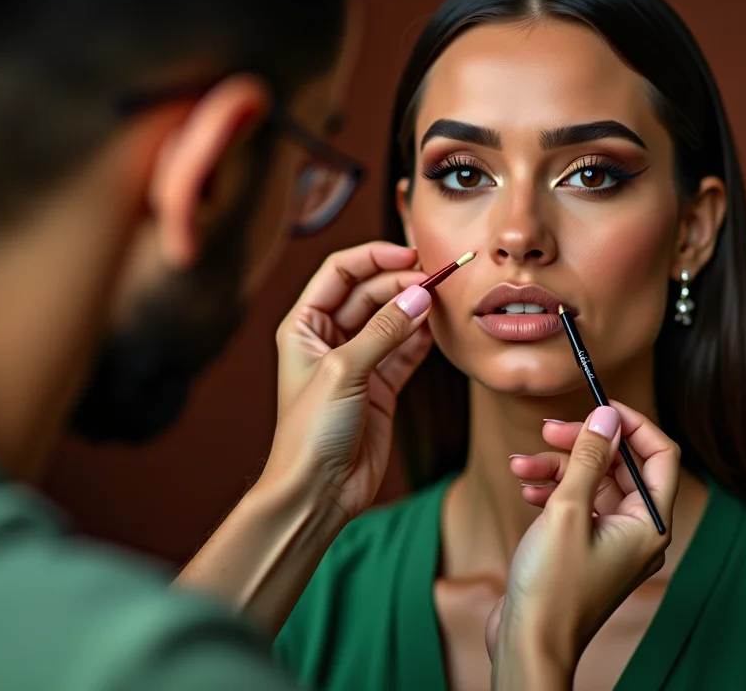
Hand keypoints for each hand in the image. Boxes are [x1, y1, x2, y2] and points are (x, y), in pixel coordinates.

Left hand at [261, 242, 433, 520]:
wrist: (317, 492)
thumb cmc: (310, 433)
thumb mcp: (344, 371)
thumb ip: (384, 331)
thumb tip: (419, 295)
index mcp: (303, 326)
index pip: (339, 273)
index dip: (373, 257)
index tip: (409, 254)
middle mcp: (329, 339)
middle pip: (369, 293)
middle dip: (401, 282)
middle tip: (435, 279)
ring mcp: (358, 362)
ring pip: (391, 320)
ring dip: (415, 307)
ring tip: (442, 297)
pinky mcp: (381, 387)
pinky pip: (406, 351)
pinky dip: (423, 337)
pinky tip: (439, 325)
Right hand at [485, 401, 680, 687]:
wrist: (528, 643)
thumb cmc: (552, 587)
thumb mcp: (568, 510)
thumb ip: (588, 458)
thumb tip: (607, 416)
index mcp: (649, 524)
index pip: (660, 455)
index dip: (632, 424)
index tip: (598, 406)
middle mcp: (636, 532)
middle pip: (619, 466)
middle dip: (582, 444)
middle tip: (547, 430)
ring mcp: (610, 542)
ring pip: (591, 483)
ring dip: (556, 467)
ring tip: (520, 464)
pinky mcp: (584, 550)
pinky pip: (576, 505)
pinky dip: (551, 491)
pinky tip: (525, 488)